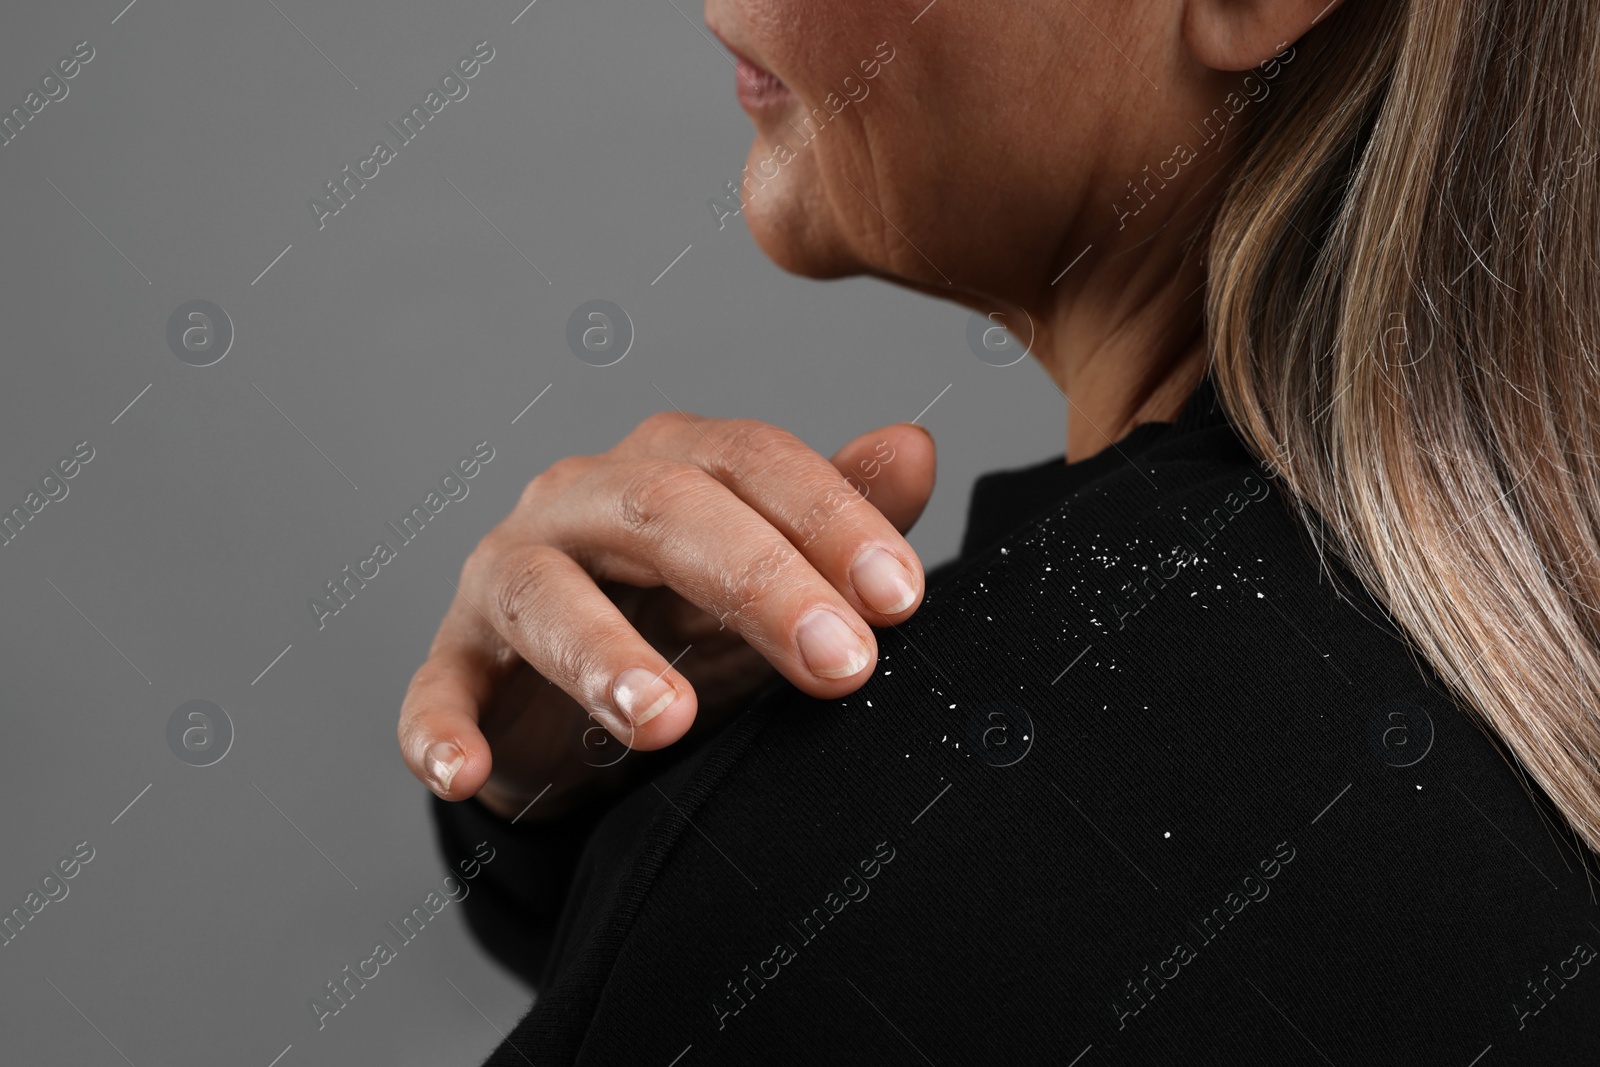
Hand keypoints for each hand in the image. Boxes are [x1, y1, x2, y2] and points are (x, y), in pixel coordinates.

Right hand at [397, 412, 936, 819]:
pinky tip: (465, 772)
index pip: (750, 459)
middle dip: (758, 582)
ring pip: (546, 596)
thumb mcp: (777, 570)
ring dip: (604, 657)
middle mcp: (580, 501)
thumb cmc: (687, 618)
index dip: (829, 517)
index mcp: (669, 463)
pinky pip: (437, 690)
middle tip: (840, 664)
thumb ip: (840, 512)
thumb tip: (915, 450)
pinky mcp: (455, 661)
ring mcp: (508, 578)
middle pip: (663, 512)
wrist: (581, 695)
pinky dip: (439, 729)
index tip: (902, 598)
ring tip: (666, 722)